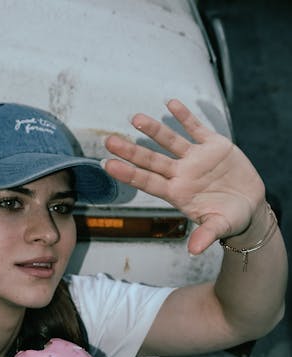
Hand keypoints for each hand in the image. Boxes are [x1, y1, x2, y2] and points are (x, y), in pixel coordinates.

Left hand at [103, 99, 265, 253]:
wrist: (250, 206)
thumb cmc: (230, 220)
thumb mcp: (219, 227)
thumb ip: (205, 236)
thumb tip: (193, 251)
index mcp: (178, 194)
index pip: (148, 182)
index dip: (129, 173)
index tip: (108, 165)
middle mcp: (182, 174)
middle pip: (151, 161)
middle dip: (131, 151)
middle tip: (109, 141)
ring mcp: (196, 159)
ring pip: (170, 141)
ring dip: (153, 129)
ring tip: (135, 118)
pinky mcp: (213, 146)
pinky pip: (196, 128)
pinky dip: (185, 116)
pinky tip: (171, 103)